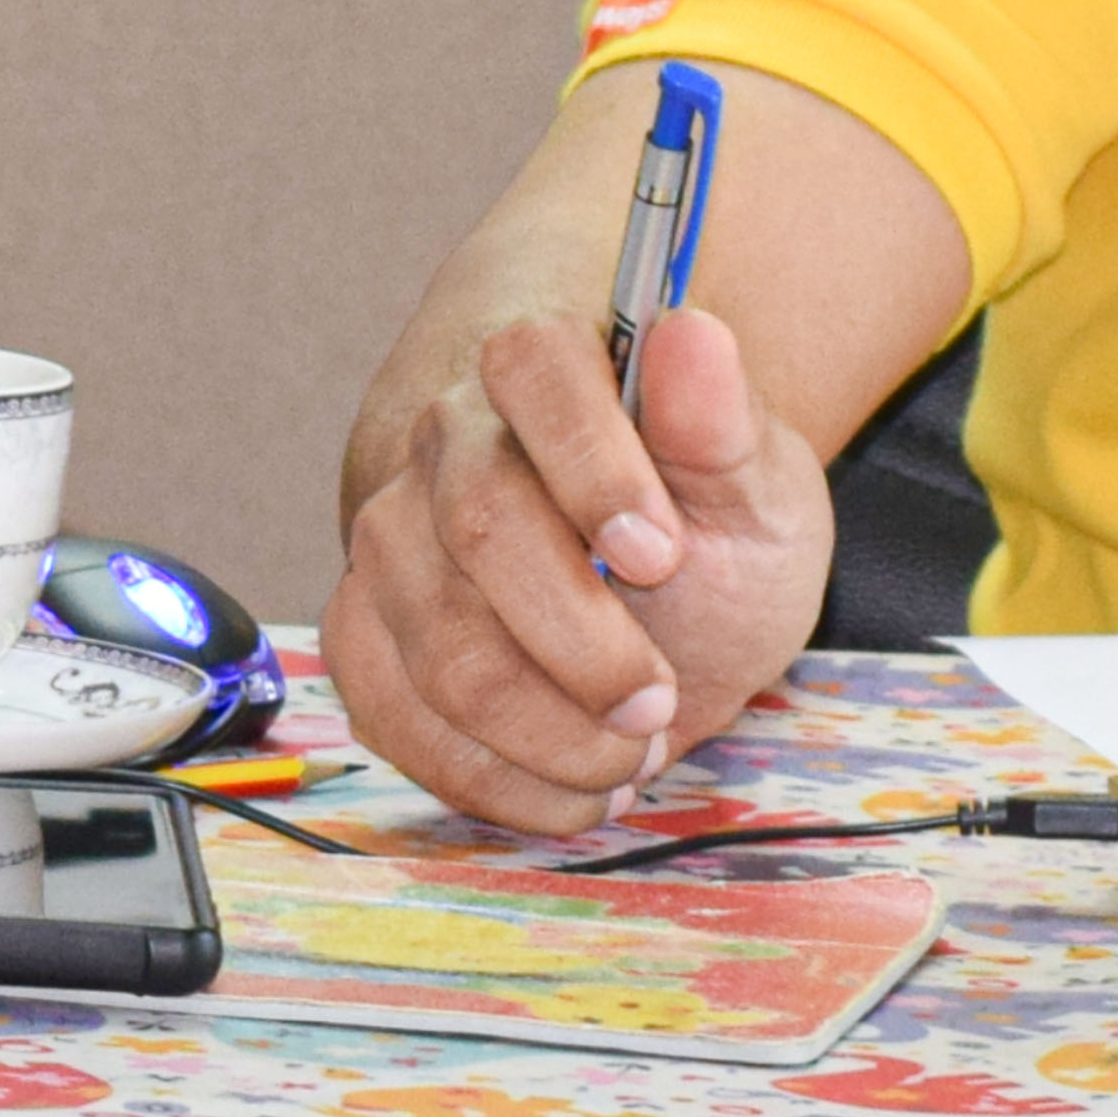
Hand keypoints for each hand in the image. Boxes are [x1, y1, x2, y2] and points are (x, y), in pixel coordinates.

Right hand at [326, 301, 838, 832]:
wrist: (645, 607)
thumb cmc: (703, 534)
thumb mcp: (755, 486)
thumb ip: (721, 421)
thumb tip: (691, 328)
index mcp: (544, 370)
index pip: (536, 371)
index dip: (594, 465)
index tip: (664, 554)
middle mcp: (446, 441)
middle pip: (480, 525)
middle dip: (582, 641)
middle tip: (659, 701)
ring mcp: (390, 541)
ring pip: (438, 646)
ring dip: (547, 731)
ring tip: (633, 753)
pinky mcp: (362, 635)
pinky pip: (395, 719)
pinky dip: (496, 779)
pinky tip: (574, 787)